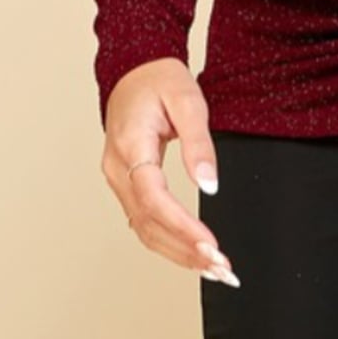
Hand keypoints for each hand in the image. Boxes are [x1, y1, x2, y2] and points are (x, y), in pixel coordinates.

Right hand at [101, 57, 240, 287]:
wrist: (135, 70)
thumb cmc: (161, 80)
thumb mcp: (188, 100)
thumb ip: (199, 142)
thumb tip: (210, 185)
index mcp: (129, 145)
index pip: (152, 197)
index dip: (181, 225)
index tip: (210, 244)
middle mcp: (117, 169)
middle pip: (147, 222)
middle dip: (184, 249)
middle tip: (220, 267)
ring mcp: (117, 179)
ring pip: (143, 228)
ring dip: (178, 253)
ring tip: (213, 268)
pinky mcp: (126, 185)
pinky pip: (144, 220)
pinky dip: (168, 241)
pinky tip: (192, 253)